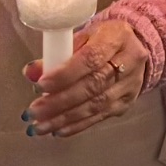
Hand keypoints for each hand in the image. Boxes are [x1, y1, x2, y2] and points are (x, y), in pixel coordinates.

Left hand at [23, 21, 149, 137]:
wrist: (134, 46)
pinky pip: (100, 116)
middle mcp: (129, 60)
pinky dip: (77, 125)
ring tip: (39, 126)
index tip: (40, 85)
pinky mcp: (126, 103)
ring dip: (64, 118)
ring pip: (96, 104)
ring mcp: (130, 84)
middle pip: (93, 85)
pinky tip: (58, 130)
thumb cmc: (102, 38)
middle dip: (60, 101)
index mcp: (117, 36)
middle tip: (34, 110)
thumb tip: (31, 72)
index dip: (64, 74)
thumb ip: (60, 52)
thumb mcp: (84, 35)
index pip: (91, 58)